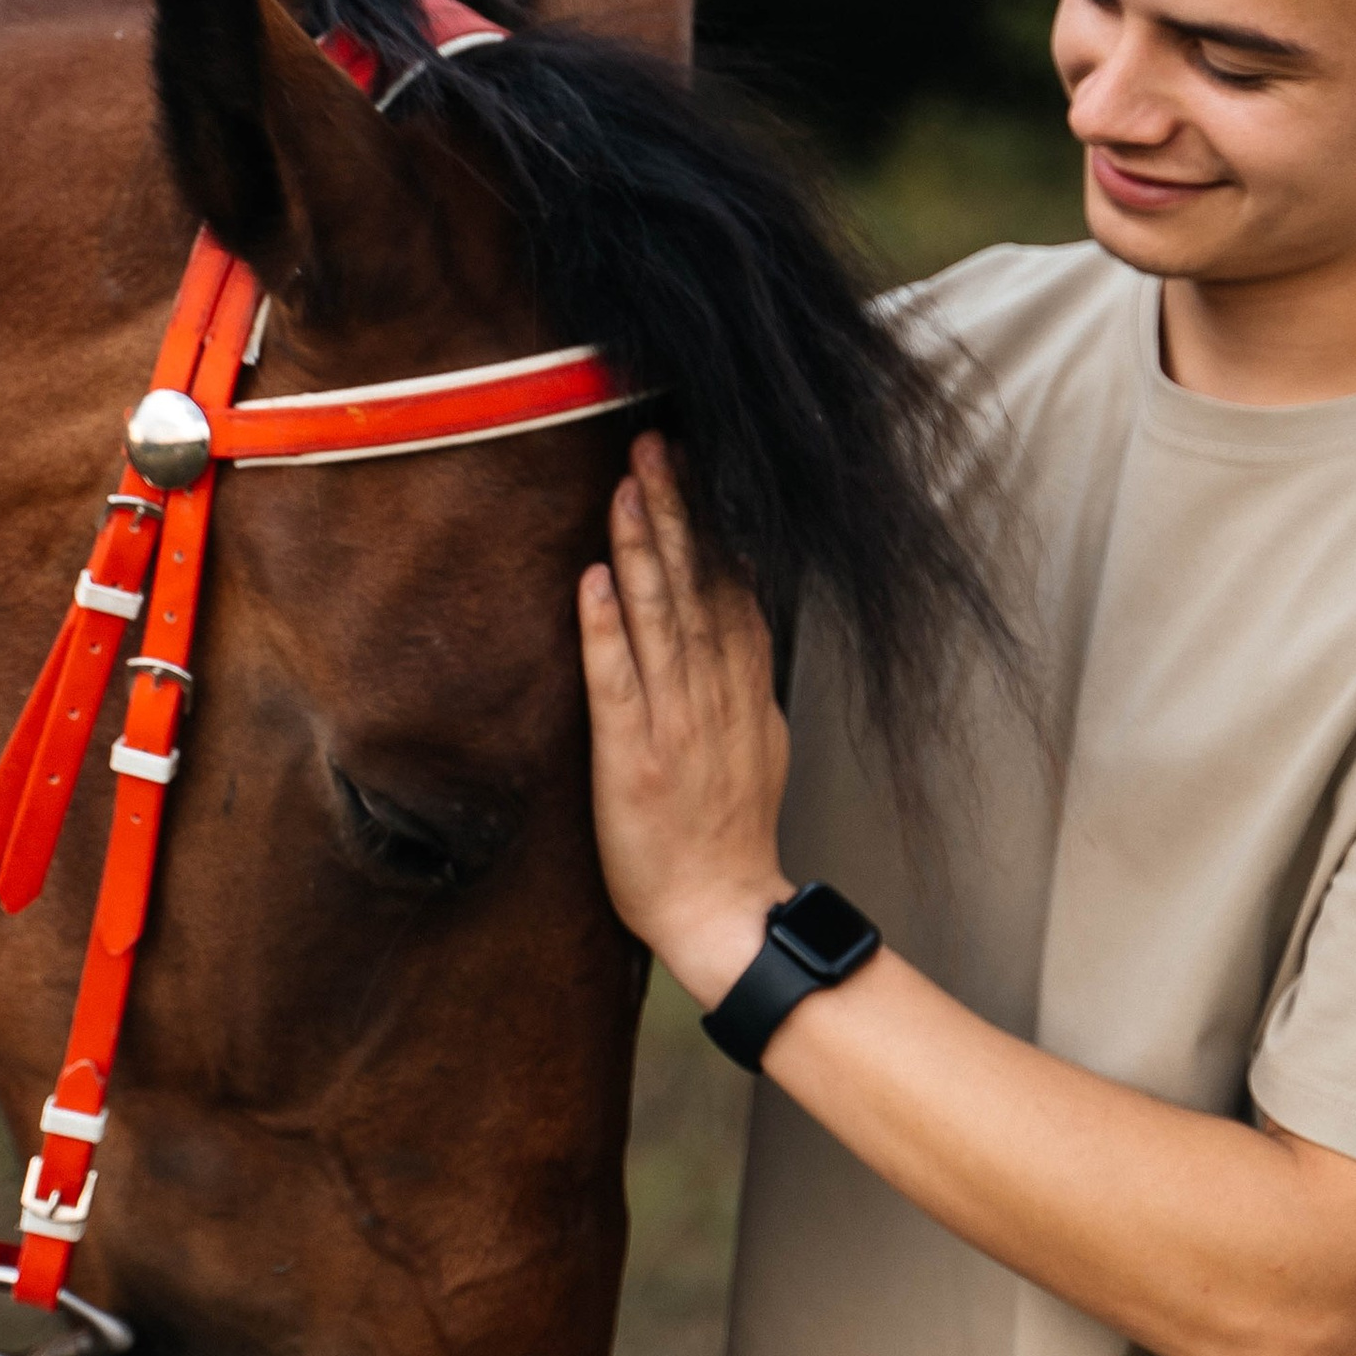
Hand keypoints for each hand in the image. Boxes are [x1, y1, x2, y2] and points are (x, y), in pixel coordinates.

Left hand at [578, 431, 790, 1008]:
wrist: (723, 913)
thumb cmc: (732, 834)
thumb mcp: (761, 742)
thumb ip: (744, 678)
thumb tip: (737, 620)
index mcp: (742, 688)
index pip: (730, 585)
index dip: (713, 521)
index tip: (697, 461)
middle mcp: (713, 695)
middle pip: (697, 585)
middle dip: (676, 509)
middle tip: (655, 443)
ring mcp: (674, 724)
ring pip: (660, 618)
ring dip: (644, 547)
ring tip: (628, 485)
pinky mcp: (633, 758)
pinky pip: (618, 682)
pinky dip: (606, 628)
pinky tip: (594, 579)